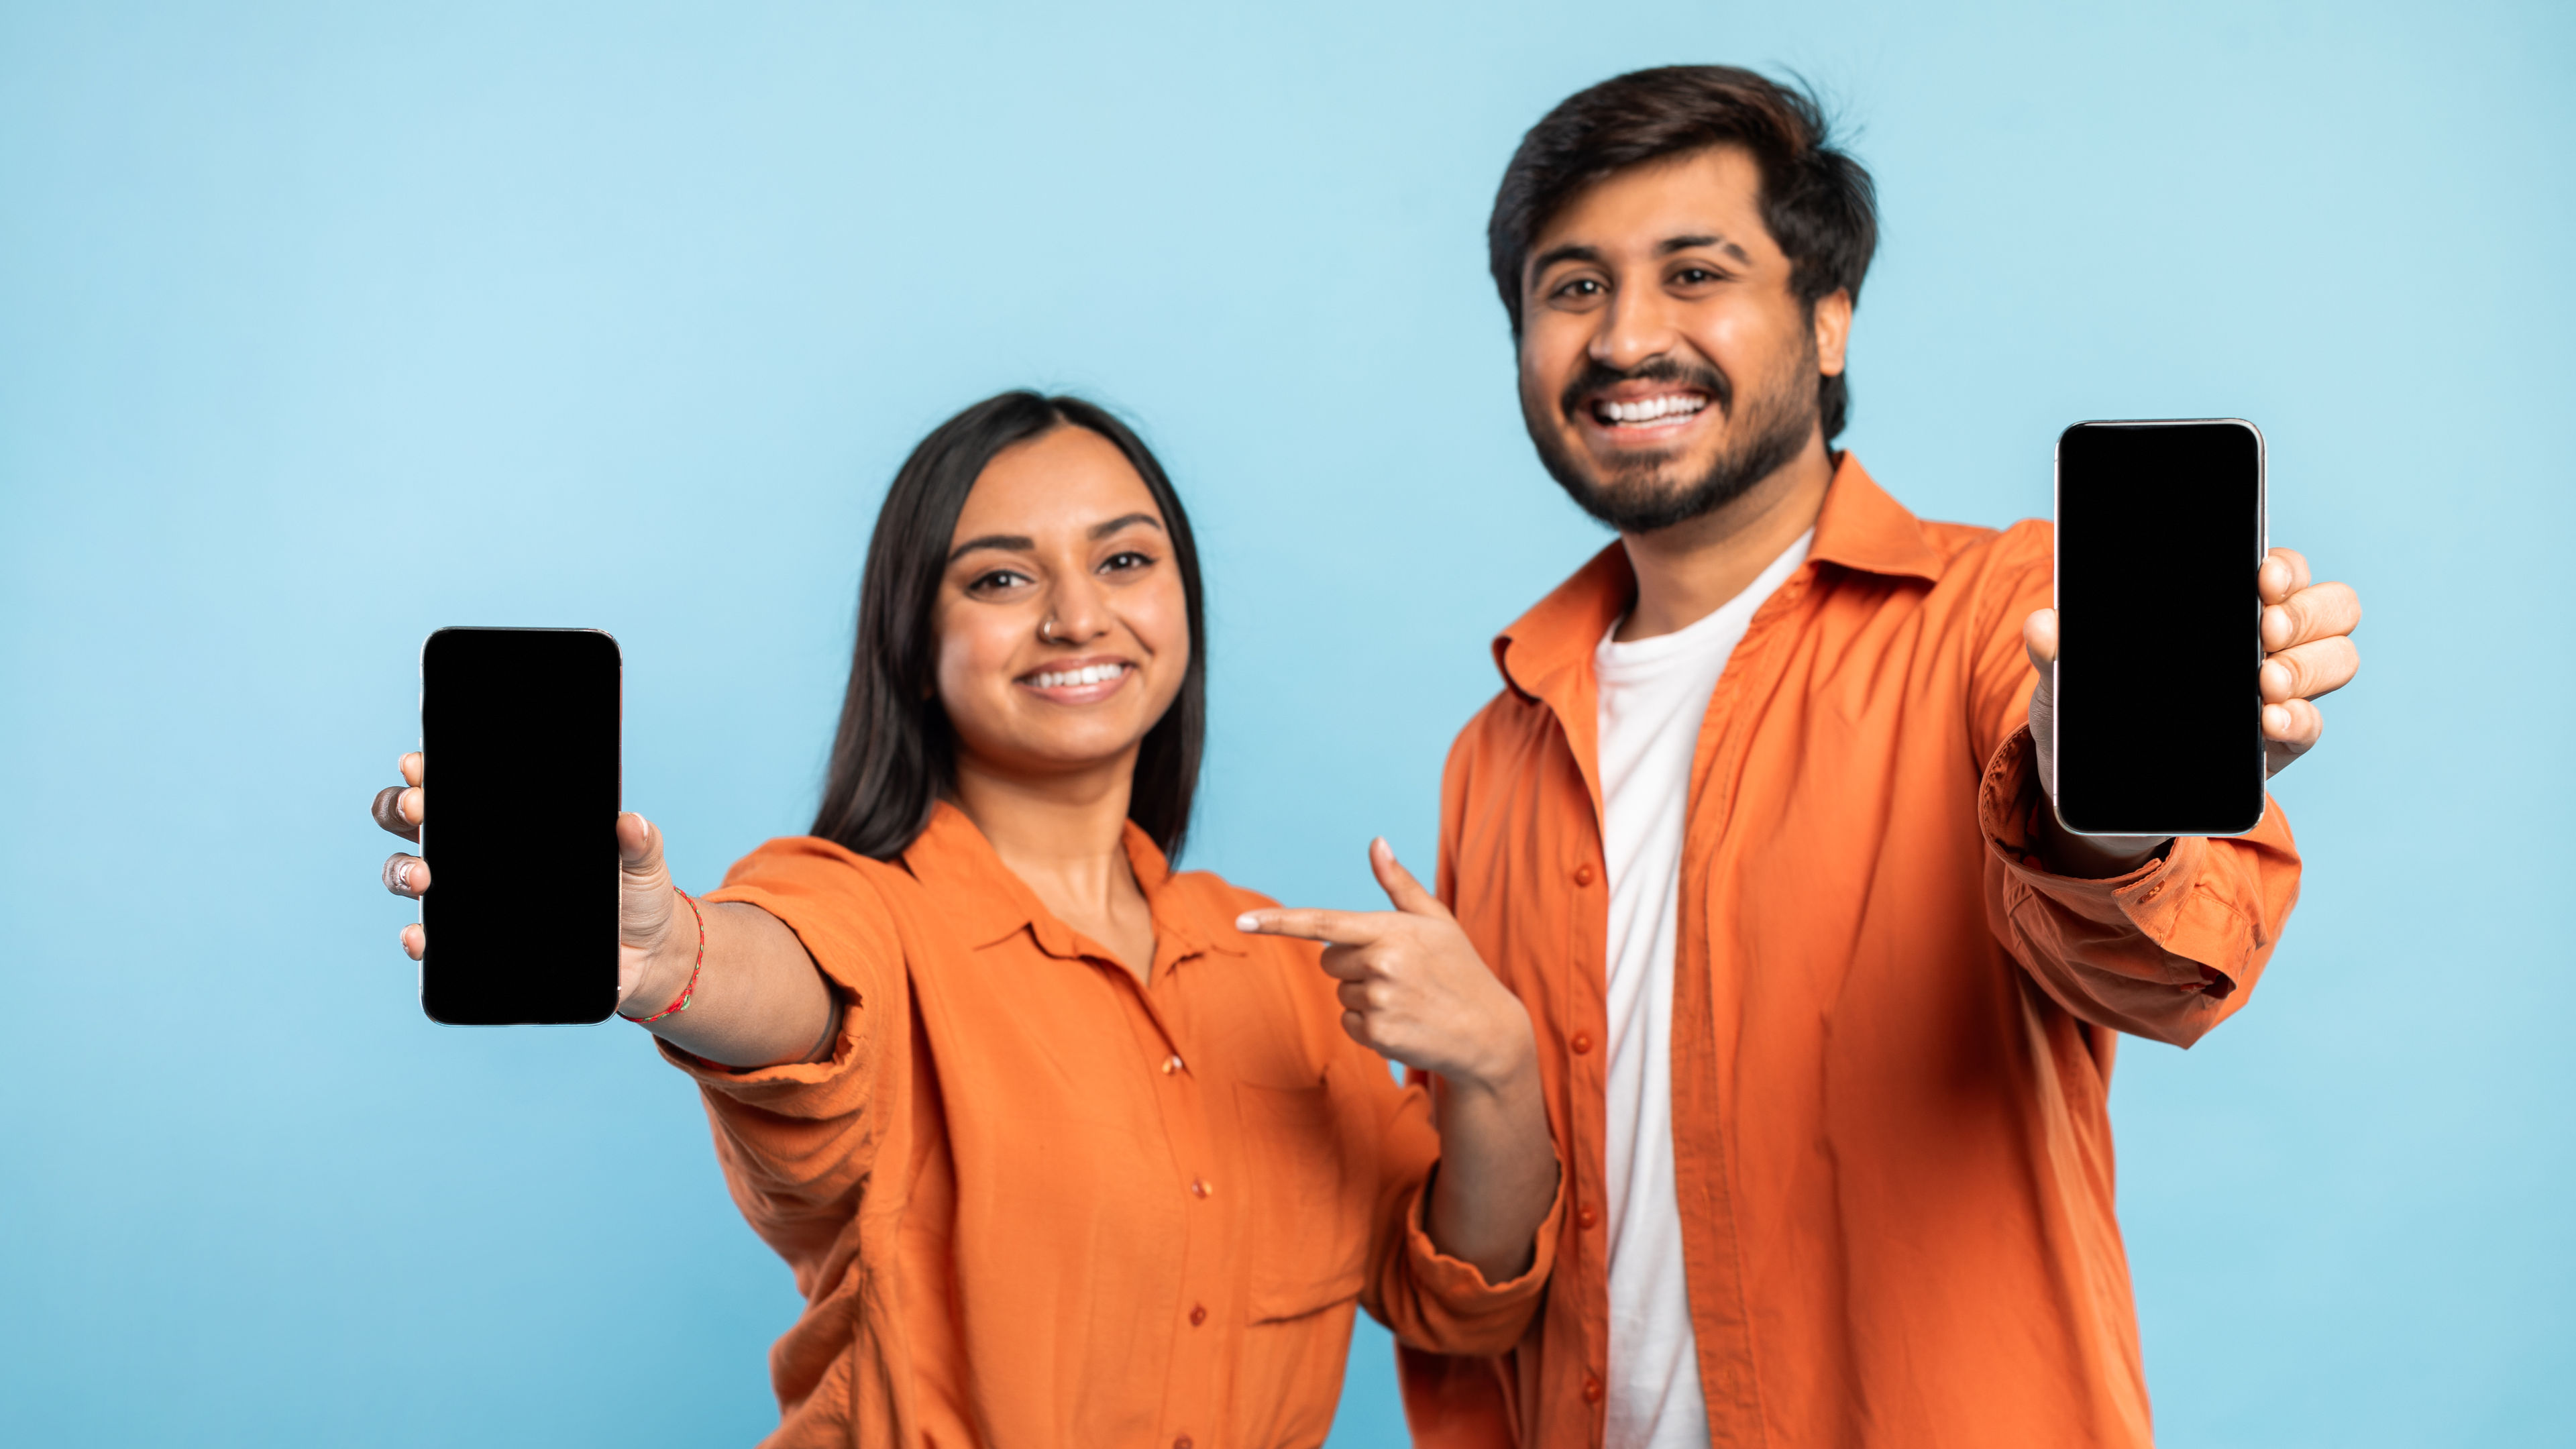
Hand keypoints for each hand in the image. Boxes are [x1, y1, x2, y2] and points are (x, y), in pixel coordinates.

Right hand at [371, 751, 694, 1012]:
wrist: (643, 958)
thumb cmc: (636, 896)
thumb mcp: (643, 861)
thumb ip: (639, 841)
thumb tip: (628, 823)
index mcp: (508, 823)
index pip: (455, 786)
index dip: (426, 770)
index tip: (419, 763)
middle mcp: (476, 856)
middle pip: (413, 823)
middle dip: (401, 809)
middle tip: (417, 810)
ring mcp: (468, 900)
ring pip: (409, 875)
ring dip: (402, 871)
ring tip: (423, 877)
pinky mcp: (472, 945)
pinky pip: (429, 939)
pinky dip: (416, 937)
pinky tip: (420, 936)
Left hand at [1235, 839, 1537, 1092]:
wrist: (1489, 1033)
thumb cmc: (1460, 969)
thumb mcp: (1436, 921)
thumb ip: (1399, 884)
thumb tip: (1376, 842)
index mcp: (1392, 930)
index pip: (1323, 923)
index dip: (1278, 922)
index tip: (1241, 921)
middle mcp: (1382, 964)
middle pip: (1328, 961)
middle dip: (1352, 964)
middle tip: (1396, 972)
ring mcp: (1378, 1002)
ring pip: (1339, 993)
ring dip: (1363, 996)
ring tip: (1406, 999)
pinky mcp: (1378, 1035)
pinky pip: (1347, 1023)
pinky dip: (1368, 1025)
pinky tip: (1402, 1022)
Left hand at [2020, 546, 2361, 871]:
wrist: (2098, 788)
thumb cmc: (2092, 710)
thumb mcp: (2067, 680)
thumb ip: (2058, 650)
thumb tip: (2042, 626)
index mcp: (2226, 606)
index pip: (2282, 569)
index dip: (2285, 569)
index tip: (2261, 580)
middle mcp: (2266, 641)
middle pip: (2331, 607)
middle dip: (2306, 613)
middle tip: (2265, 632)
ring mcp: (2279, 692)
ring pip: (2337, 658)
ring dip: (2308, 666)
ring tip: (2265, 685)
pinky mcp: (2278, 743)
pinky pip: (2312, 724)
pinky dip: (2301, 719)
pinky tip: (2270, 721)